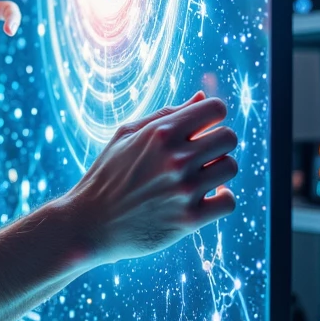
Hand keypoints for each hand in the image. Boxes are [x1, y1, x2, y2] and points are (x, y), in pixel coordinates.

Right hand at [64, 93, 238, 266]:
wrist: (89, 224)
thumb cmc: (107, 175)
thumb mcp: (126, 135)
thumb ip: (167, 114)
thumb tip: (203, 96)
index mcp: (160, 133)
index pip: (215, 109)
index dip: (213, 116)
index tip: (202, 128)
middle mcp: (174, 159)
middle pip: (229, 137)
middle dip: (218, 143)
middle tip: (201, 155)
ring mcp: (183, 190)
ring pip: (230, 168)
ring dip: (219, 171)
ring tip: (200, 177)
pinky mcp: (188, 220)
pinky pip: (228, 202)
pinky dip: (222, 199)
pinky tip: (207, 197)